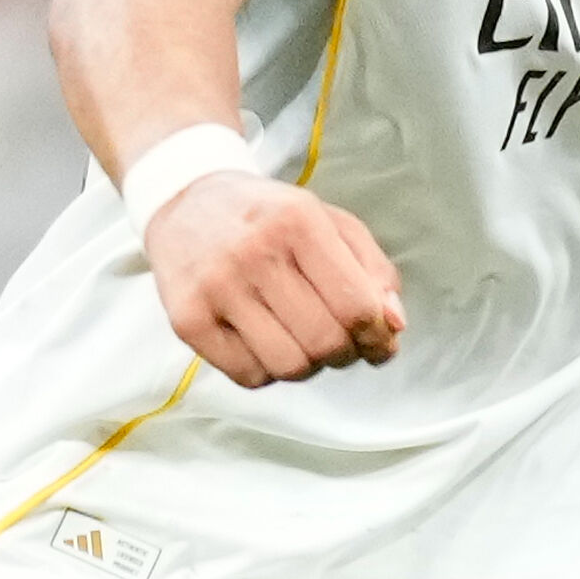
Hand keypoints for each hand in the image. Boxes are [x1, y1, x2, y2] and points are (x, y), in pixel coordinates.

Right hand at [144, 166, 404, 383]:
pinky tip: (265, 342)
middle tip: (340, 343)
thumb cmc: (269, 218)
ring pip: (289, 366)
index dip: (378, 336)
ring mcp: (216, 288)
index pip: (356, 306)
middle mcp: (254, 252)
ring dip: (308, 366)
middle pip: (325, 342)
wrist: (185, 202)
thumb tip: (394, 325)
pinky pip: (249, 376)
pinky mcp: (187, 320)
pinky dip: (269, 371)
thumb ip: (373, 270)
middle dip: (346, 354)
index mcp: (298, 220)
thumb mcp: (328, 221)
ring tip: (302, 342)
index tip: (380, 341)